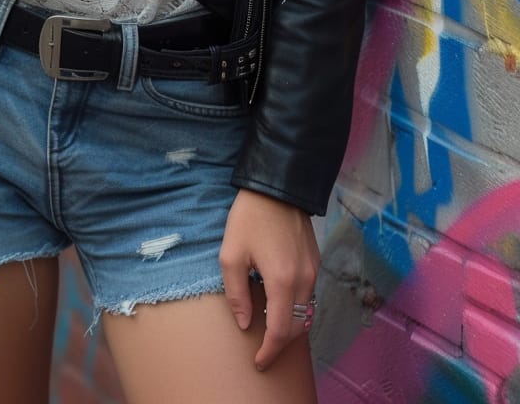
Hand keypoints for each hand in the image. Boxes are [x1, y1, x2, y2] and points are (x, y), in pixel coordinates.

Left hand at [219, 189, 319, 371]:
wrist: (277, 186)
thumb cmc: (250, 218)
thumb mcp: (231, 255)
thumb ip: (237, 294)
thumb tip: (246, 323)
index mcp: (282, 281)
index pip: (282, 332)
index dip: (270, 351)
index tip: (259, 361)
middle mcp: (304, 280)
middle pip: (299, 328)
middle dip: (282, 343)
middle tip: (263, 349)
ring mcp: (313, 271)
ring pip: (307, 313)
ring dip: (291, 326)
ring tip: (270, 328)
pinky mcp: (316, 261)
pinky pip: (309, 295)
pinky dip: (297, 308)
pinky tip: (281, 303)